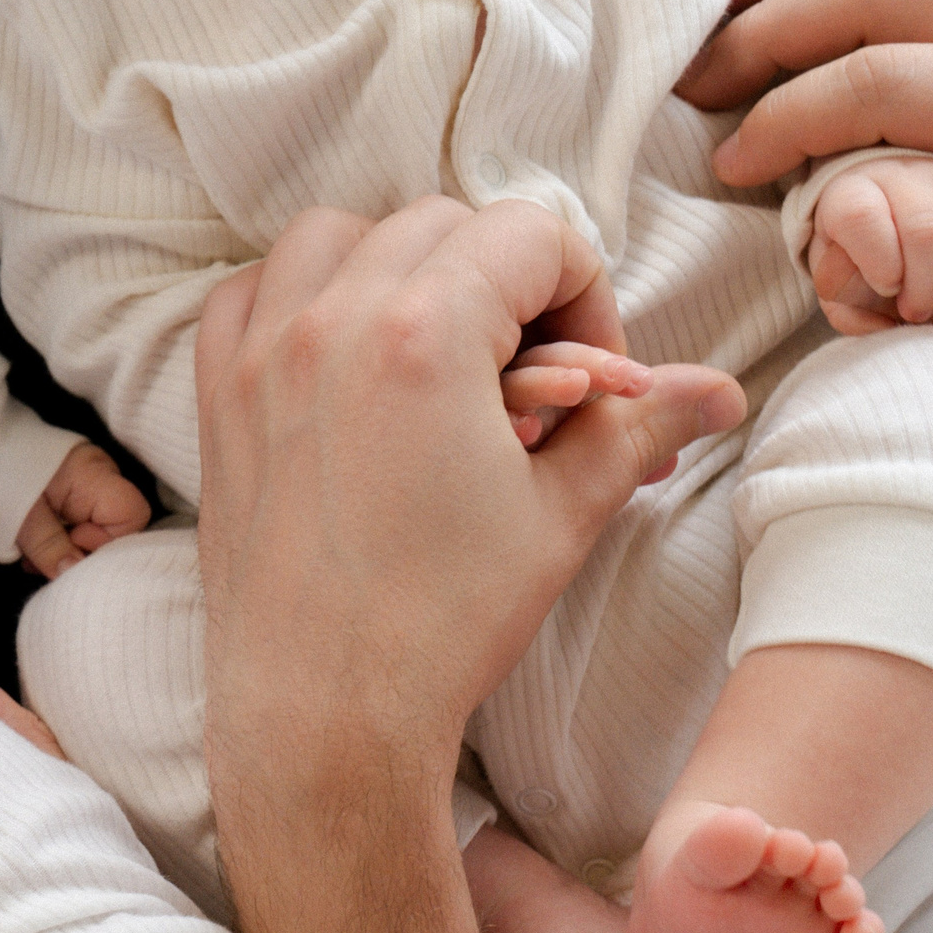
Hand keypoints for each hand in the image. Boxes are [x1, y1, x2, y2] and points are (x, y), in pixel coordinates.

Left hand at [16, 440, 149, 575]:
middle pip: (115, 527)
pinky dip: (58, 542)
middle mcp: (98, 477)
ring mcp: (84, 484)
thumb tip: (74, 574)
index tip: (71, 542)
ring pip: (94, 529)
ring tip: (32, 558)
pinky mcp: (68, 492)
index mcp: (93, 475)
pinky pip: (76, 523)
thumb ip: (51, 547)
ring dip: (66, 551)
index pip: (132, 514)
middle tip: (46, 563)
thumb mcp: (21, 517)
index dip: (108, 540)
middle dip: (82, 553)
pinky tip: (33, 551)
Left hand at [192, 198, 746, 767]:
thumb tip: (713, 391)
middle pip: (440, 223)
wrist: (324, 709)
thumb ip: (635, 427)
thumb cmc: (441, 621)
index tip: (593, 374)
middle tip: (533, 373)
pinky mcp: (220, 396)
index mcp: (421, 333)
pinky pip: (249, 292)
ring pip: (335, 235)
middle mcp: (330, 321)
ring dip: (399, 265)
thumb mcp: (561, 513)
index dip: (585, 291)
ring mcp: (262, 354)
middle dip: (504, 279)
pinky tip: (344, 354)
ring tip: (443, 350)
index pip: (529, 234)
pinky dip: (298, 295)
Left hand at [809, 153, 932, 335]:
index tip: (886, 289)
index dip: (875, 260)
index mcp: (854, 190)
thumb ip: (841, 294)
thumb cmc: (854, 257)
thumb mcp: (834, 274)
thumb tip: (862, 310)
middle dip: (926, 285)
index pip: (861, 217)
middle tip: (919, 316)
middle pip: (925, 229)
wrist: (886, 217)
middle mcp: (906, 176)